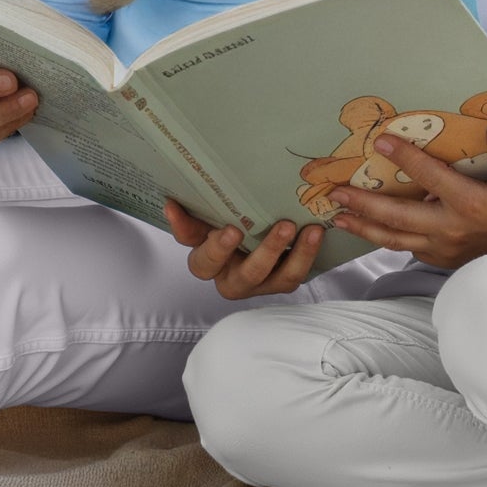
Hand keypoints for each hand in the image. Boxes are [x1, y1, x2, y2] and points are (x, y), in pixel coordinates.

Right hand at [164, 200, 325, 299]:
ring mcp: (258, 282)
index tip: (224, 228)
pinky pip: (295, 275)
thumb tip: (170, 204)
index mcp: (207, 261)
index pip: (201, 259)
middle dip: (263, 253)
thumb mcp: (206, 219)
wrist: (253, 230)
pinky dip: (307, 254)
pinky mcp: (281, 281)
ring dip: (294, 254)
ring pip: (276, 278)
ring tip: (308, 229)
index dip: (212, 247)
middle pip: (244, 276)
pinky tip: (316, 232)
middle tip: (281, 227)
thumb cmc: (224, 222)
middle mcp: (230, 277)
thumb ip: (192, 214)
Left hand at [331, 124, 486, 267]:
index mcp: (469, 203)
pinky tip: (362, 226)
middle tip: (336, 191)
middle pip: (398, 217)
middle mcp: (450, 228)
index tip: (381, 140)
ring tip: (337, 215)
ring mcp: (441, 247)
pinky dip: (381, 238)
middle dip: (364, 203)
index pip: (430, 176)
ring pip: (394, 239)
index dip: (406, 158)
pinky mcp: (437, 258)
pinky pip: (404, 247)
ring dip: (363, 227)